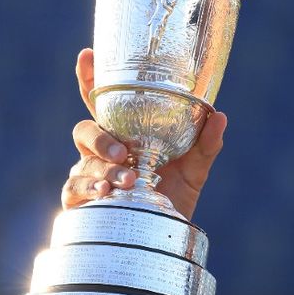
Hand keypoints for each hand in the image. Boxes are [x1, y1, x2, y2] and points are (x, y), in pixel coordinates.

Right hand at [62, 48, 226, 217]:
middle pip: (85, 131)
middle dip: (100, 137)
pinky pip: (73, 190)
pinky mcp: (81, 202)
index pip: (102, 103)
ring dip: (103, 169)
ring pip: (83, 162)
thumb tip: (220, 115)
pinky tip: (104, 193)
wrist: (166, 238)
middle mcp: (101, 152)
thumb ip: (206, 144)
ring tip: (126, 180)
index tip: (88, 56)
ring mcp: (88, 175)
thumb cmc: (175, 196)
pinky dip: (87, 189)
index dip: (91, 79)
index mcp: (123, 134)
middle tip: (123, 152)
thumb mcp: (196, 169)